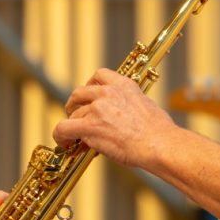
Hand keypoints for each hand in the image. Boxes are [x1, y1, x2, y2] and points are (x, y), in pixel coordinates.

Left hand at [52, 68, 175, 166]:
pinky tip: (65, 143)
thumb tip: (118, 117)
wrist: (159, 144)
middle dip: (75, 105)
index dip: (90, 86)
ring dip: (73, 125)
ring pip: (73, 114)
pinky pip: (64, 128)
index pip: (99, 75)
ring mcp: (97, 108)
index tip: (89, 97)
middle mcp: (108, 93)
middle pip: (79, 93)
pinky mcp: (90, 126)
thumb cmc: (159, 132)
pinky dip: (60, 136)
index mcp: (124, 85)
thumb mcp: (145, 106)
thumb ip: (127, 105)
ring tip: (76, 139)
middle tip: (75, 116)